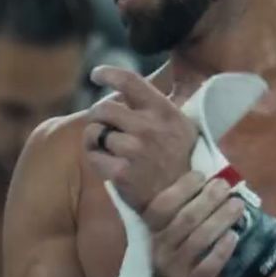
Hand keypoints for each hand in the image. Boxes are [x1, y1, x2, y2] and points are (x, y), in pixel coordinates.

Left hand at [84, 66, 197, 211]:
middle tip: (103, 125)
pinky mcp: (121, 172)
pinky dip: (95, 158)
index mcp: (164, 111)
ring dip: (94, 138)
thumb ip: (161, 104)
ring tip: (106, 147)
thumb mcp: (182, 127)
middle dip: (98, 115)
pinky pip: (93, 155)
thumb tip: (139, 84)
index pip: (129, 80)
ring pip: (94, 131)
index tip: (96, 74)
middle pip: (104, 107)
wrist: (182, 202)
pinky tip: (106, 163)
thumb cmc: (178, 161)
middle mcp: (149, 127)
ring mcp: (135, 150)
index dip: (108, 73)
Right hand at [142, 172, 243, 276]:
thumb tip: (210, 178)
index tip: (201, 175)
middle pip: (184, 219)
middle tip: (225, 186)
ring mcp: (176, 267)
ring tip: (238, 205)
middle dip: (207, 199)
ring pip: (199, 240)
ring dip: (221, 219)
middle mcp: (161, 248)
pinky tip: (234, 237)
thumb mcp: (170, 233)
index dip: (181, 188)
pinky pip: (208, 265)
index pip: (161, 206)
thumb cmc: (176, 255)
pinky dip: (222, 250)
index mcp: (154, 230)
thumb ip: (183, 208)